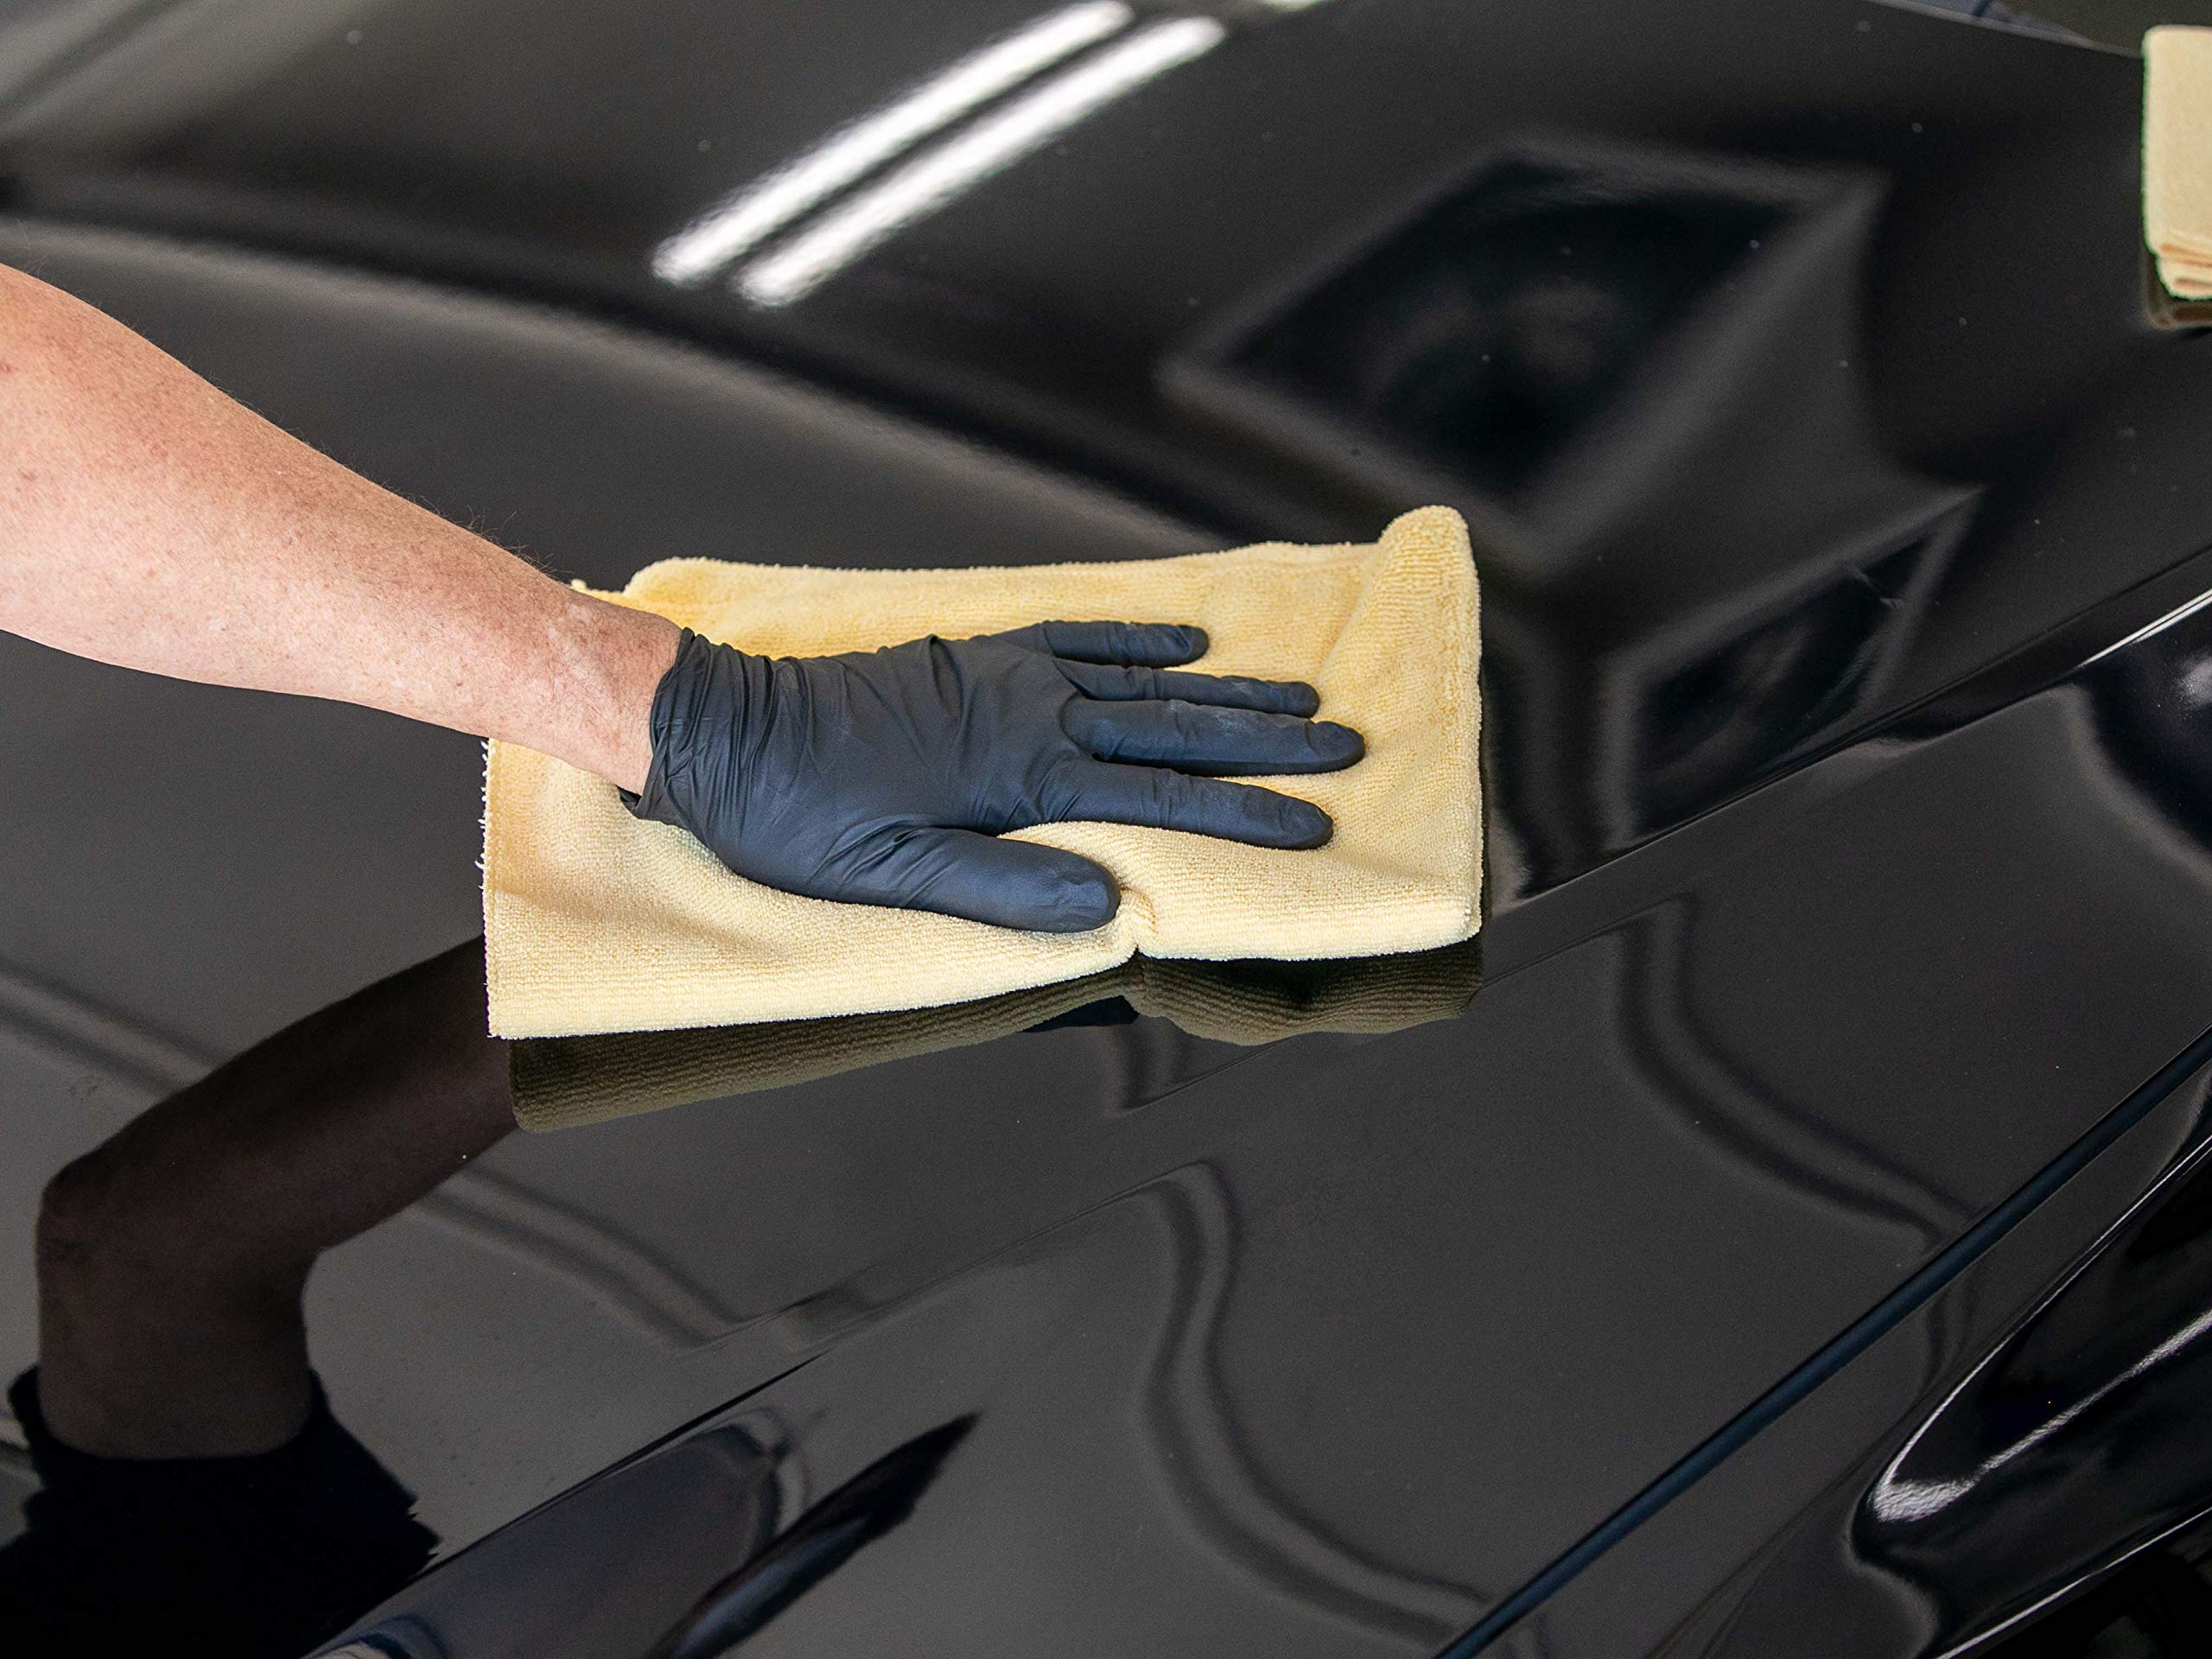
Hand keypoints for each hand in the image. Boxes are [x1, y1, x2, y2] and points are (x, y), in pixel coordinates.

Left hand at [624, 621, 1363, 929]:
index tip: (1314, 824)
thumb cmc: (798, 820)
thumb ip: (1001, 891)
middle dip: (1264, 744)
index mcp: (1021, 778)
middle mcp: (1031, 716)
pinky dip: (1138, 639)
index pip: (1159, 801)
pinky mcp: (977, 655)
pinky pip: (1078, 638)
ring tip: (1296, 696)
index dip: (1243, 814)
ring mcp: (1007, 677)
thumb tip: (1107, 908)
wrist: (723, 730)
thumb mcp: (889, 879)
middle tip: (1344, 746)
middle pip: (1172, 731)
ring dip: (1223, 692)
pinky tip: (1187, 641)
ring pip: (1141, 682)